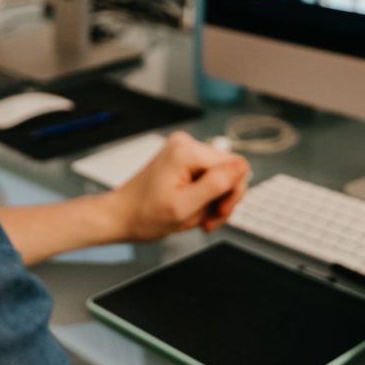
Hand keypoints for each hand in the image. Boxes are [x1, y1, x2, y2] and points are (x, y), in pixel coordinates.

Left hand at [104, 132, 250, 242]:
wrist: (121, 216)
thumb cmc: (145, 215)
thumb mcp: (185, 207)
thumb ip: (216, 185)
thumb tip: (243, 166)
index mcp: (187, 151)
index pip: (236, 166)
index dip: (232, 194)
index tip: (217, 214)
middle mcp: (186, 144)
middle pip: (229, 171)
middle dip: (222, 200)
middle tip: (207, 221)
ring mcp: (184, 150)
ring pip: (220, 177)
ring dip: (212, 202)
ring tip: (195, 217)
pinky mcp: (182, 159)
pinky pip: (208, 177)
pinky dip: (204, 197)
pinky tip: (191, 208)